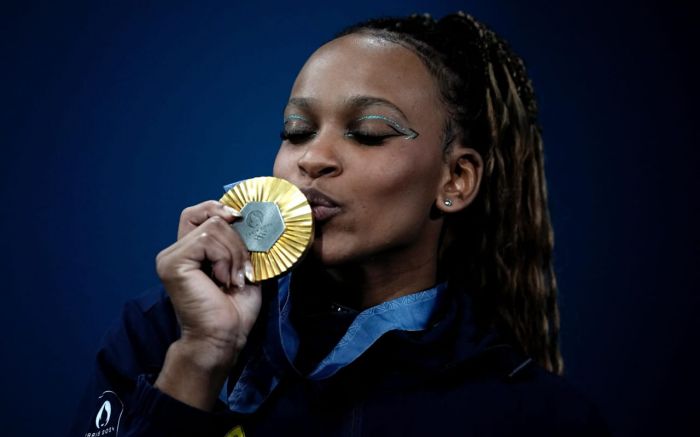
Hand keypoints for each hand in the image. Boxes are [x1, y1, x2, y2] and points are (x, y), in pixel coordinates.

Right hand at [154, 201, 262, 409]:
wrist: (224, 338)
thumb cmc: (234, 310)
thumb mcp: (242, 267)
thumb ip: (239, 242)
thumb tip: (249, 216)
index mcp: (189, 251)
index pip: (198, 212)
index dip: (219, 208)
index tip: (240, 219)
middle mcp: (175, 251)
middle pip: (211, 216)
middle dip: (237, 240)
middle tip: (242, 271)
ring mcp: (170, 257)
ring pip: (214, 227)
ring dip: (234, 253)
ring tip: (234, 279)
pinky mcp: (172, 263)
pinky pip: (207, 239)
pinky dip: (225, 258)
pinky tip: (224, 281)